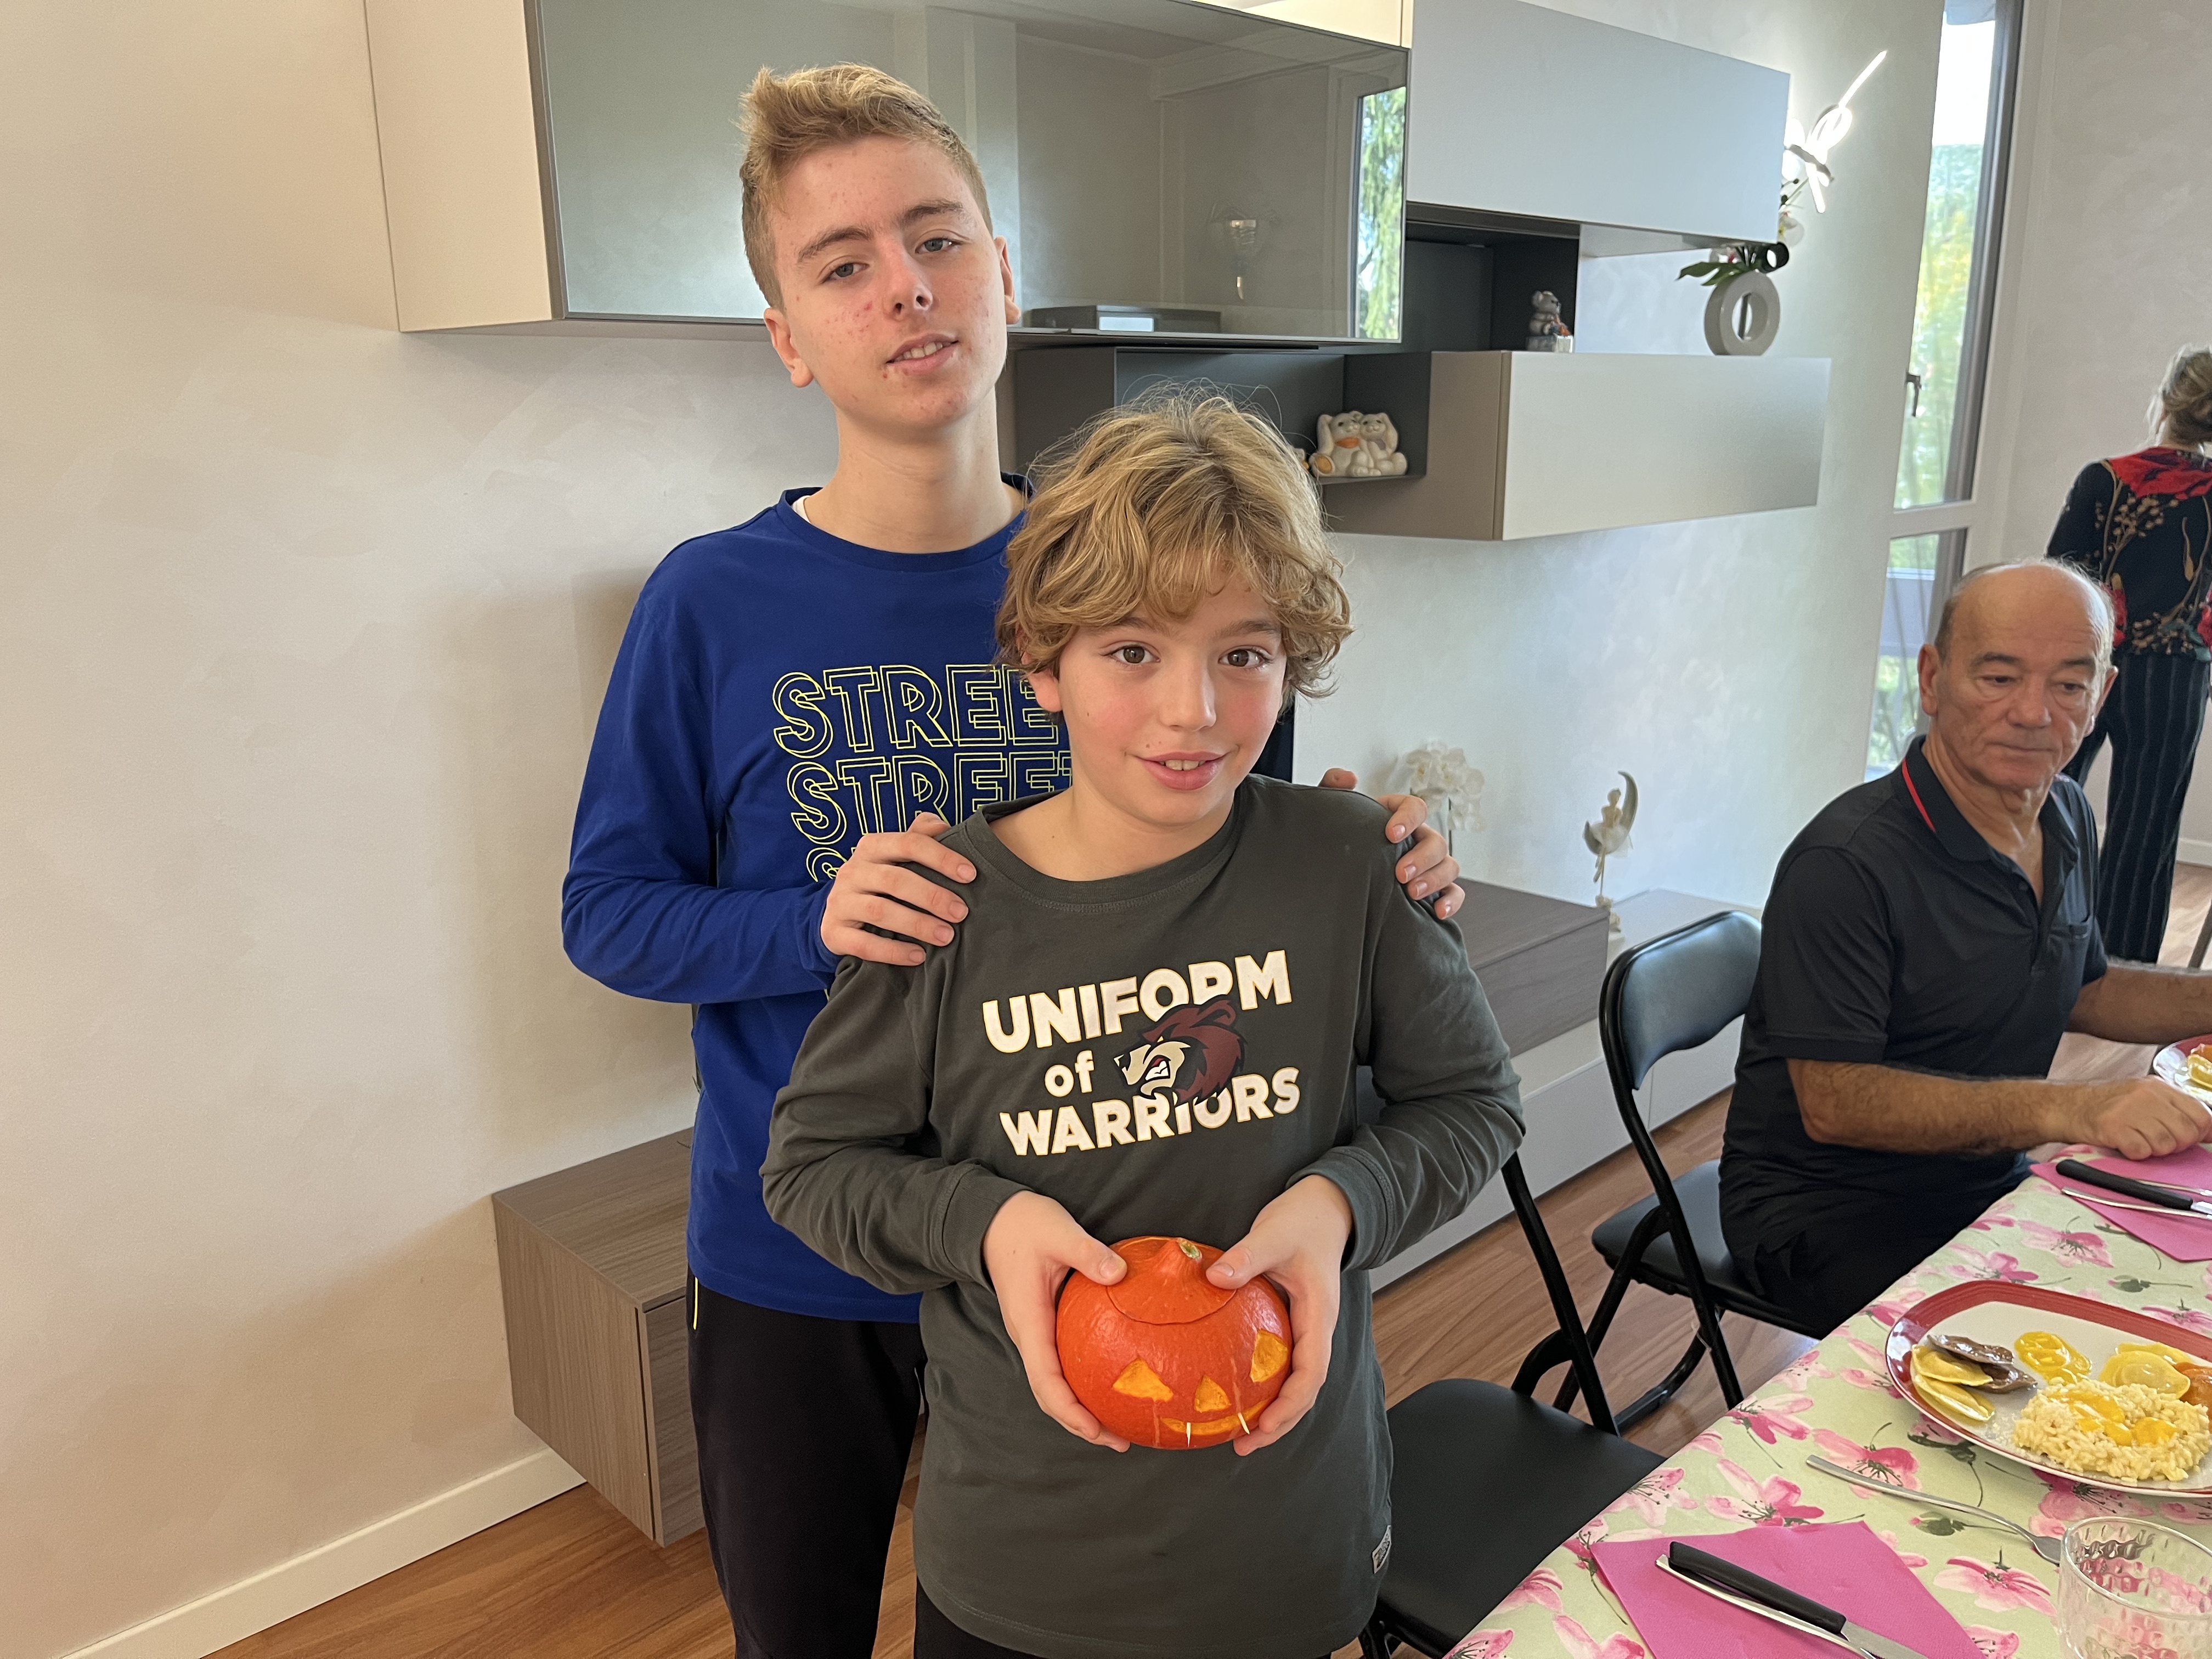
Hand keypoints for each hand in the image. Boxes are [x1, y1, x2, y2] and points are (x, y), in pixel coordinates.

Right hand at [819, 813, 973, 965]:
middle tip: (961, 913)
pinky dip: (893, 951)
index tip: (970, 874)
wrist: (837, 913)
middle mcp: (852, 871)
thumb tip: (943, 826)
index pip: (909, 843)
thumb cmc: (879, 881)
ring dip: (917, 924)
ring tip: (946, 936)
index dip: (941, 857)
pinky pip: (864, 944)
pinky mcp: (834, 932)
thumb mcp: (895, 856)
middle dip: (932, 896)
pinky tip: (918, 956)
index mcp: (871, 846)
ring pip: (880, 911)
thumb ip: (919, 836)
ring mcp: (840, 902)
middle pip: (895, 879)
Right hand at [982, 1191, 1129, 1450]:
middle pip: (1050, 1394)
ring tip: (1117, 1425)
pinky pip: (1059, 1365)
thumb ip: (1086, 1252)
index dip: (1070, 1410)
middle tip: (1120, 1440)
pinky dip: (1080, 1385)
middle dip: (1081, 1422)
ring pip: (1053, 1384)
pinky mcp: (1043, 1325)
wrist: (993, 1218)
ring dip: (1080, 1408)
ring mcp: (1034, 1333)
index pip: (1046, 1379)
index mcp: (1029, 1321)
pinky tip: (1107, 1384)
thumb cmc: (1024, 1224)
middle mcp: (1028, 1335)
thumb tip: (1119, 1273)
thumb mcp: (1057, 1231)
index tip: (1098, 1430)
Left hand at [1206, 1174, 1352, 1455]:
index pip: (1311, 1372)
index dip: (1291, 1404)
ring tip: (1239, 1434)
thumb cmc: (1303, 1219)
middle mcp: (1315, 1328)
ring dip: (1272, 1409)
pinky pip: (1281, 1362)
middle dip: (1279, 1422)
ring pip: (1294, 1380)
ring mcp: (1305, 1327)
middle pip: (1304, 1389)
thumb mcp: (1273, 1233)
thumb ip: (1247, 1256)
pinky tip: (1236, 1391)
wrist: (1325, 1207)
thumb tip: (1214, 1278)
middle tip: (1242, 1445)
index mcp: (1318, 1315)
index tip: (1264, 1426)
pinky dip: (1264, 1384)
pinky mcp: (1291, 1322)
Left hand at [1318, 768, 1464, 920]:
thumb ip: (1332, 787)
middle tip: (1400, 873)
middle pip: (1435, 841)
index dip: (1408, 819)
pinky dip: (1451, 900)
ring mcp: (1428, 864)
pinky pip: (1453, 892)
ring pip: (1449, 865)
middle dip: (1421, 857)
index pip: (1414, 807)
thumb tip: (1347, 777)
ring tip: (1413, 892)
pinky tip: (1437, 911)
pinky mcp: (1434, 889)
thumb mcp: (1332, 812)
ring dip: (1435, 878)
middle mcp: (1417, 839)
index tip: (1391, 834)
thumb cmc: (1342, 837)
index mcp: (1397, 816)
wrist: (1336, 872)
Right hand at [2072, 1076, 2211, 1161]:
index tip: (2188, 1138)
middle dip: (2176, 1145)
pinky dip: (2135, 1154)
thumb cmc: (2107, 1106)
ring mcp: (2129, 1110)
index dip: (2200, 1133)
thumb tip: (2207, 1131)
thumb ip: (2174, 1109)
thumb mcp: (2143, 1097)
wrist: (2065, 1106)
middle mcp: (2146, 1095)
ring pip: (2166, 1145)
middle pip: (2187, 1133)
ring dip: (2153, 1150)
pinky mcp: (2113, 1127)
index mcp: (2159, 1087)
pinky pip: (2141, 1152)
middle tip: (2157, 1141)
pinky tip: (2124, 1144)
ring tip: (2137, 1140)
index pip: (2202, 1115)